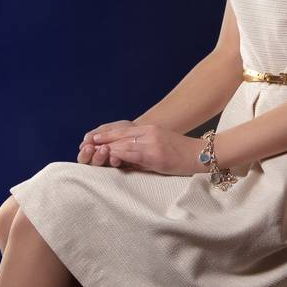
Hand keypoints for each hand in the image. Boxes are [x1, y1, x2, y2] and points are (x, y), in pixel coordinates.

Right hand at [78, 119, 133, 165]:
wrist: (141, 131)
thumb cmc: (122, 130)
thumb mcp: (107, 129)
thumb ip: (94, 135)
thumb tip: (83, 144)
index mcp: (93, 153)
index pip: (84, 158)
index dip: (85, 154)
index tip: (89, 147)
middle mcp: (101, 162)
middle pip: (92, 166)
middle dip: (96, 157)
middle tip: (102, 148)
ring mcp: (111, 167)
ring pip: (103, 169)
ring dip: (105, 160)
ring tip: (107, 150)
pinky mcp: (123, 170)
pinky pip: (117, 170)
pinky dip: (115, 162)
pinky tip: (116, 158)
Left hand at [84, 121, 204, 176]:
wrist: (200, 155)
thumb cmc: (181, 154)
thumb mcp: (160, 146)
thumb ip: (143, 148)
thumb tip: (125, 157)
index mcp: (149, 129)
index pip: (122, 130)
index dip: (106, 134)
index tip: (92, 138)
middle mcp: (148, 132)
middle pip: (119, 134)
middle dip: (101, 139)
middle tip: (85, 143)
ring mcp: (151, 142)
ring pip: (123, 142)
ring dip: (106, 146)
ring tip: (91, 150)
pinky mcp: (154, 153)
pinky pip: (133, 153)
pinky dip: (119, 154)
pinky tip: (109, 157)